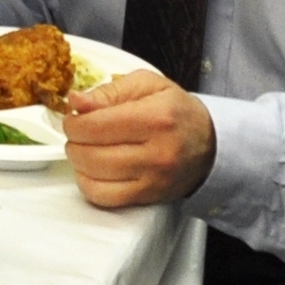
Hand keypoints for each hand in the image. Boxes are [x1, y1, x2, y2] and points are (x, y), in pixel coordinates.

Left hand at [62, 72, 214, 210]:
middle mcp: (156, 152)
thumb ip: (108, 91)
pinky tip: (92, 170)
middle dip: (73, 142)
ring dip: (78, 162)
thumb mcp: (147, 86)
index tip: (73, 119)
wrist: (211, 144)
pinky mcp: (148, 197)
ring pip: (93, 178)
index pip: (95, 125)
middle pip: (90, 154)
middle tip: (78, 134)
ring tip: (85, 149)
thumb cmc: (176, 111)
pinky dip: (88, 184)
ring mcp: (153, 179)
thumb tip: (75, 102)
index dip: (73, 123)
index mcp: (156, 118)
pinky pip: (103, 198)